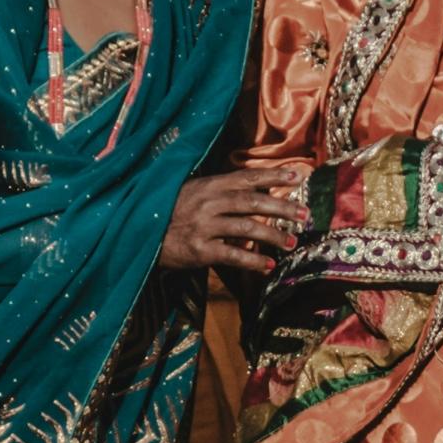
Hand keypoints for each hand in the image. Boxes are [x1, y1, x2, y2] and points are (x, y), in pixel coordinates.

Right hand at [160, 169, 304, 274]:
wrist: (138, 233)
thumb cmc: (170, 212)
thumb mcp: (193, 192)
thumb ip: (222, 191)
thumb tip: (258, 191)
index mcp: (209, 185)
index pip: (247, 177)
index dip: (273, 177)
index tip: (298, 177)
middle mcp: (208, 202)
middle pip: (253, 201)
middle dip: (282, 207)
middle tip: (305, 214)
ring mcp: (204, 226)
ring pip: (246, 228)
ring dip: (273, 235)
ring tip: (292, 242)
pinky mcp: (199, 250)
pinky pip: (232, 255)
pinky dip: (252, 260)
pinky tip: (268, 265)